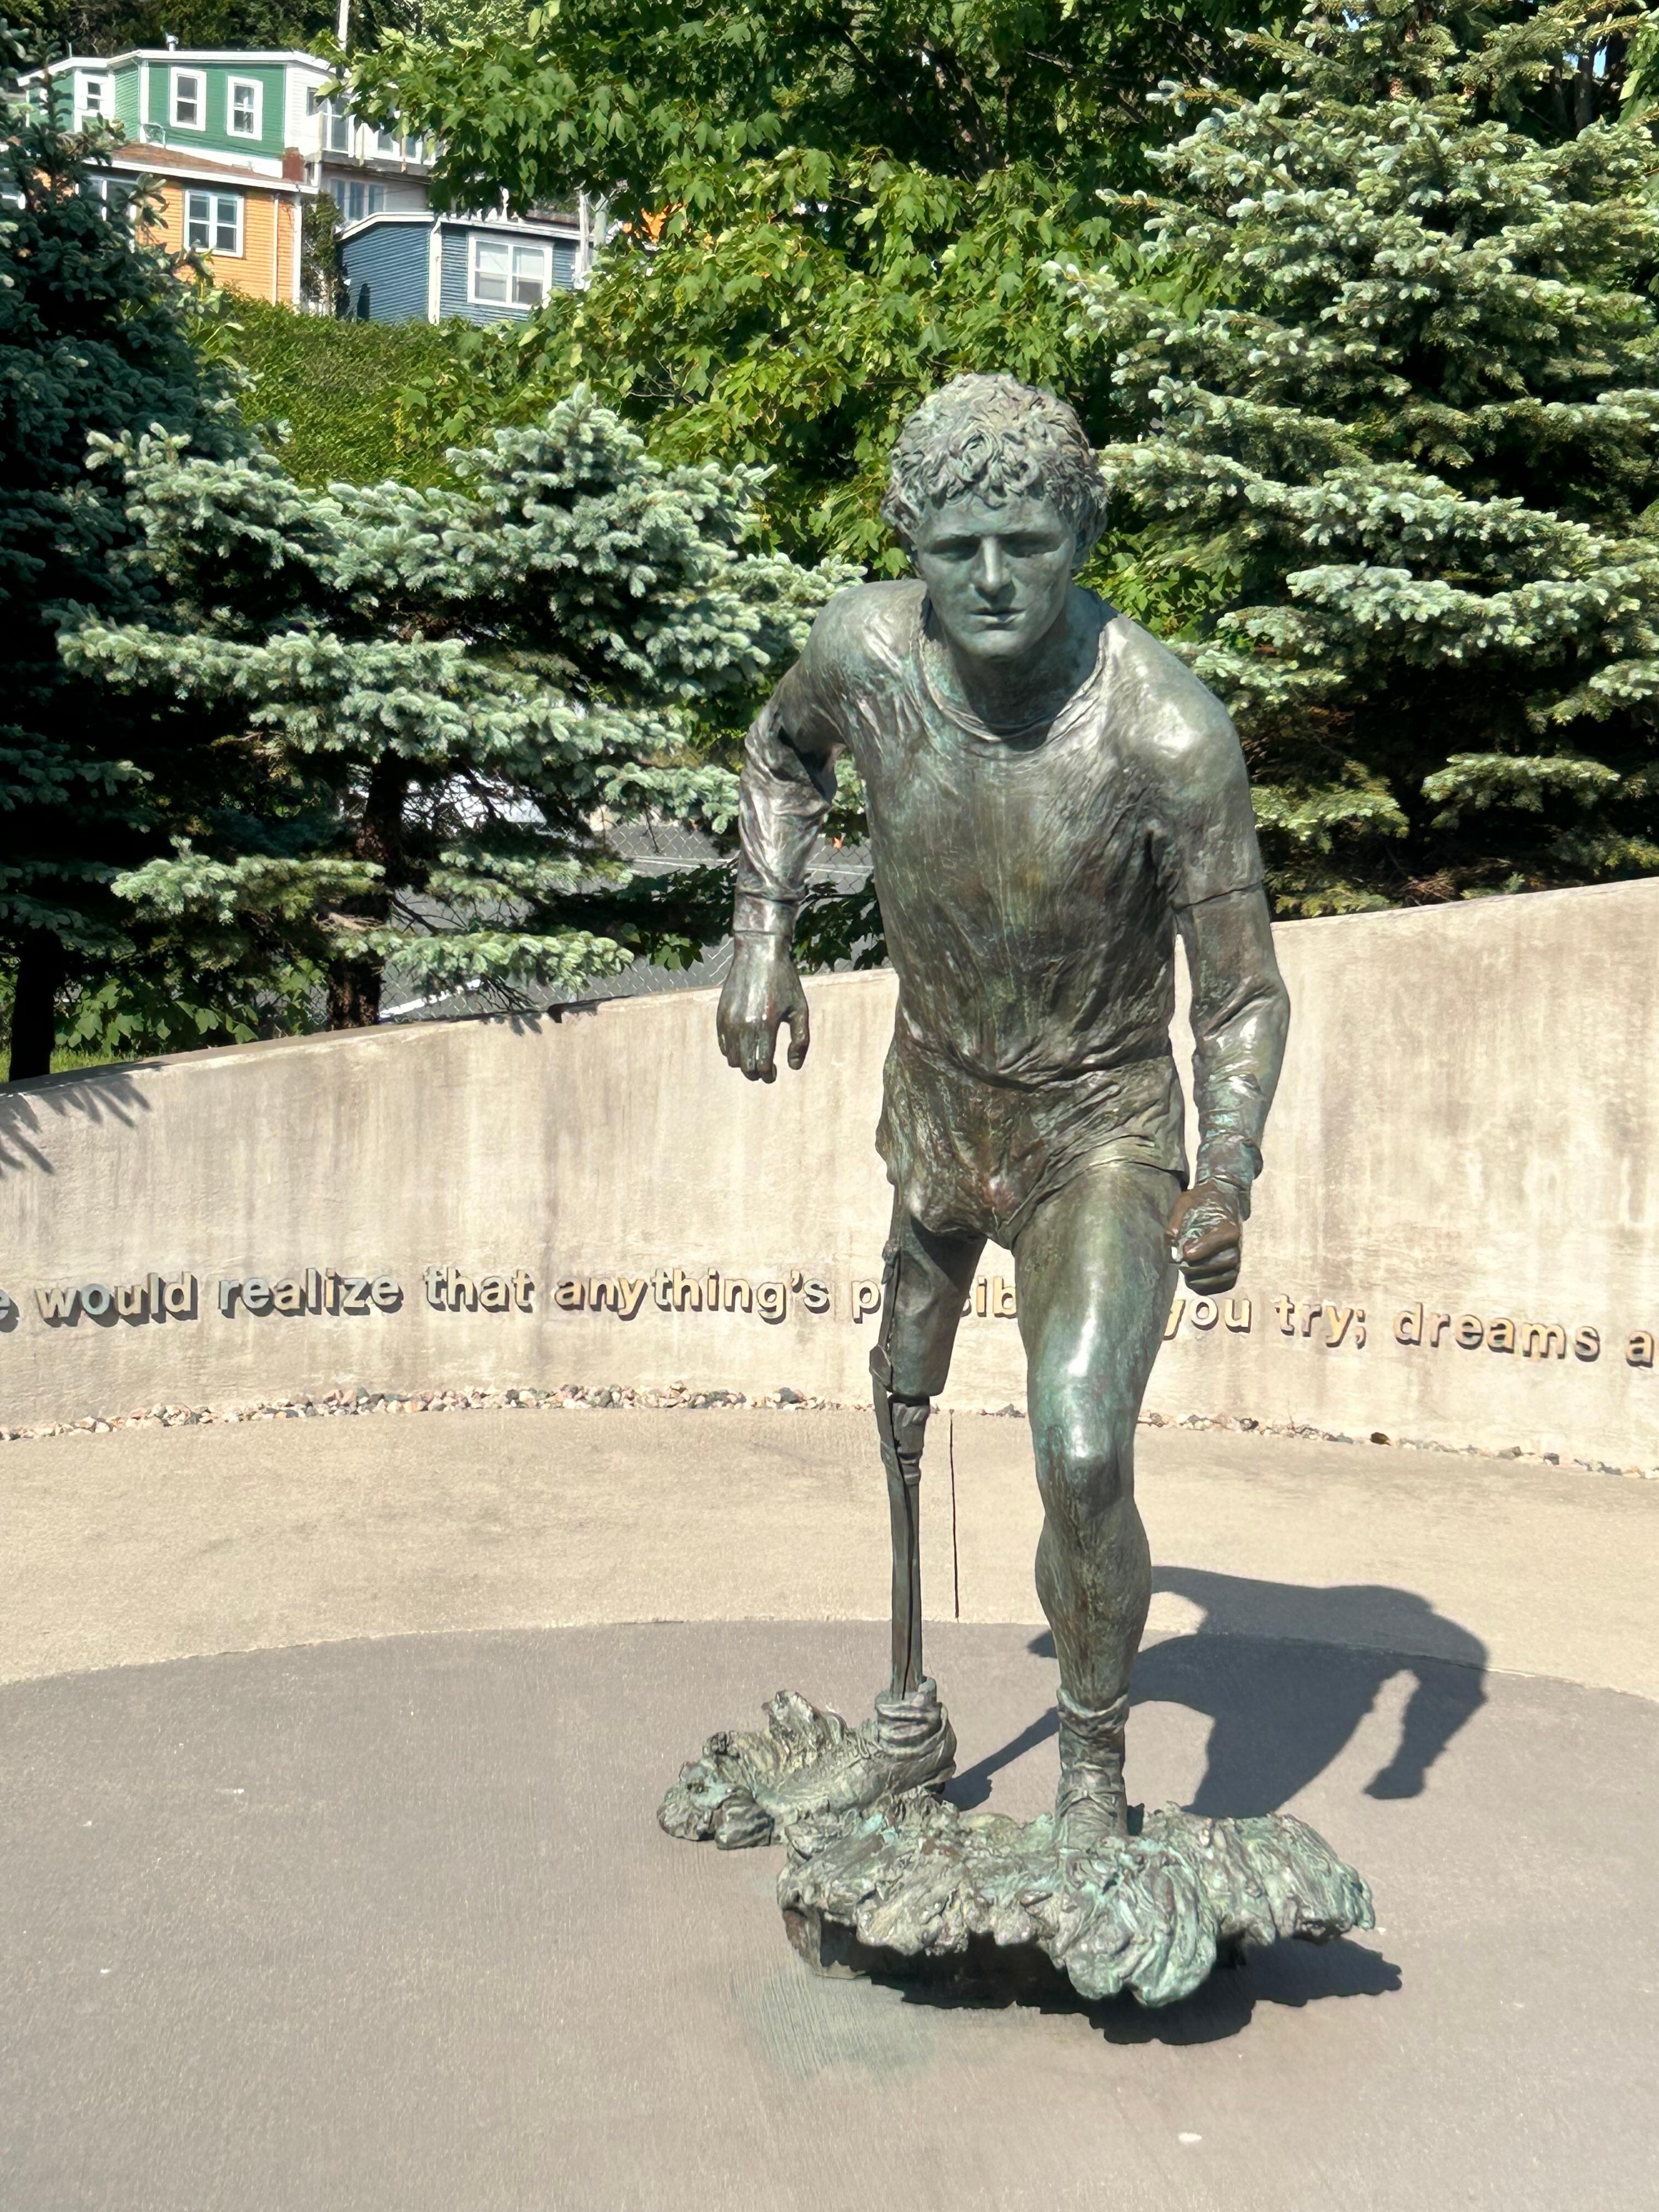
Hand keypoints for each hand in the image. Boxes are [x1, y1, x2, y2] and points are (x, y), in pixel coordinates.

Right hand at [716, 937, 809, 1082]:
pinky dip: (733, 1050)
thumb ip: (800, 1040)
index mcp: (765, 1025)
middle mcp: (743, 1025)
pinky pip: (723, 1045)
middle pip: (745, 1067)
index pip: (762, 1066)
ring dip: (744, 1063)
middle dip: (756, 1074)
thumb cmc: (784, 981)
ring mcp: (729, 1020)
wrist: (759, 953)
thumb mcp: (800, 1009)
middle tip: (766, 1070)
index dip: (769, 1076)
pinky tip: (745, 1043)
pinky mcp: (720, 1015)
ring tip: (756, 1056)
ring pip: (731, 1059)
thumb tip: (793, 1067)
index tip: (774, 1073)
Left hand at [1166, 1179, 1244, 1295]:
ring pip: (1227, 1275)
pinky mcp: (1234, 1267)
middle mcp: (1237, 1242)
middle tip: (1181, 1263)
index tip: (1185, 1252)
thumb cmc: (1201, 1202)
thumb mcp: (1185, 1201)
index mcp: (1228, 1225)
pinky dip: (1211, 1287)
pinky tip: (1194, 1280)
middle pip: (1226, 1261)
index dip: (1203, 1248)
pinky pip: (1227, 1283)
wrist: (1220, 1201)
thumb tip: (1172, 1241)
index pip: (1219, 1240)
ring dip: (1203, 1278)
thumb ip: (1176, 1219)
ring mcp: (1238, 1255)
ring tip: (1186, 1270)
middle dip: (1201, 1266)